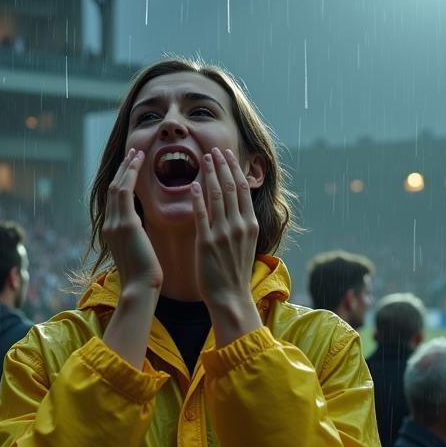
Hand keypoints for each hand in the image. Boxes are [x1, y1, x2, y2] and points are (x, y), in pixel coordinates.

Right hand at [102, 149, 162, 295]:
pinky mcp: (126, 224)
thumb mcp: (139, 252)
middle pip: (113, 189)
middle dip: (123, 170)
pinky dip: (131, 174)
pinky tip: (140, 162)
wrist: (140, 289)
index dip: (122, 181)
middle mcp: (110, 225)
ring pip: (117, 186)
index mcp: (112, 232)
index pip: (115, 201)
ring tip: (138, 153)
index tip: (131, 168)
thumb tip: (145, 229)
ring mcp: (115, 224)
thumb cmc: (145, 276)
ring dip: (127, 167)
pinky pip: (125, 191)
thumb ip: (138, 237)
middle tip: (134, 153)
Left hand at [191, 148, 262, 346]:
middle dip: (223, 165)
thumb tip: (235, 208)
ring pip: (217, 196)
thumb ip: (241, 224)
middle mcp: (240, 226)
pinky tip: (194, 184)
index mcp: (251, 225)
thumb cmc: (235, 273)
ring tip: (204, 159)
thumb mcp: (245, 245)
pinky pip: (202, 215)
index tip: (228, 155)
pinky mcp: (208, 242)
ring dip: (211, 174)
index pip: (243, 190)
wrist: (230, 298)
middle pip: (231, 187)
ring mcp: (224, 233)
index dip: (235, 170)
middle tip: (214, 149)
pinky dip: (198, 198)